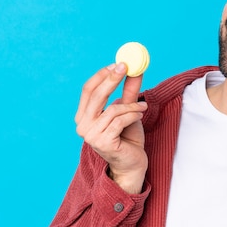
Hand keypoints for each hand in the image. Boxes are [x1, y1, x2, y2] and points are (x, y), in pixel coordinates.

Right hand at [74, 63, 148, 193]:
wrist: (132, 163)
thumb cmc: (128, 137)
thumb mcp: (127, 110)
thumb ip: (128, 92)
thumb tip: (135, 69)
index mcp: (84, 116)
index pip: (88, 90)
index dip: (102, 75)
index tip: (118, 64)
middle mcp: (83, 125)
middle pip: (95, 95)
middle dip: (112, 79)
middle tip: (126, 67)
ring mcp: (91, 135)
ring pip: (112, 109)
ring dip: (131, 105)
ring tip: (143, 108)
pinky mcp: (103, 142)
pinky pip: (119, 120)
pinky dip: (132, 115)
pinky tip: (140, 117)